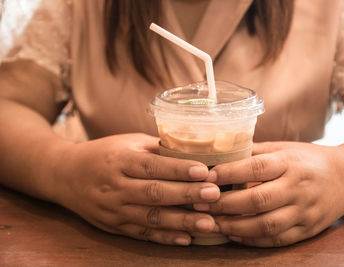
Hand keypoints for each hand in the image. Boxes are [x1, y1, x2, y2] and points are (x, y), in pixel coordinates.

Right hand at [54, 133, 219, 245]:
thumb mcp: (127, 142)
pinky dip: (164, 237)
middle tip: (214, 196)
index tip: (204, 171)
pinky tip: (186, 239)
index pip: (152, 166)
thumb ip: (157, 148)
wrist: (64, 175)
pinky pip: (141, 233)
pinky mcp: (113, 226)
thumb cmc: (104, 154)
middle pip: (154, 193)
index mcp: (120, 160)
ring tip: (208, 223)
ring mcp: (113, 210)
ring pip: (150, 218)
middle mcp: (115, 186)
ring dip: (181, 222)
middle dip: (186, 195)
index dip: (178, 169)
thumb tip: (193, 149)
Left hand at [194, 141, 343, 246]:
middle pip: (258, 200)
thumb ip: (257, 152)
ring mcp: (305, 211)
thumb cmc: (309, 159)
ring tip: (212, 224)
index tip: (207, 175)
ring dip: (235, 227)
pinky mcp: (308, 229)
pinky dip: (253, 240)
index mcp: (291, 162)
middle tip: (200, 204)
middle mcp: (299, 187)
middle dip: (225, 204)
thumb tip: (222, 154)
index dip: (230, 172)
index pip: (257, 167)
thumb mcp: (285, 148)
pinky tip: (234, 235)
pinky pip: (278, 240)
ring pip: (266, 225)